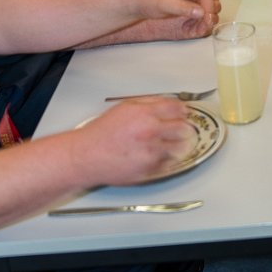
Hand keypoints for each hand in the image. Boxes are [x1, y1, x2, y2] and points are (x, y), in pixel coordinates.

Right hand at [75, 98, 202, 186]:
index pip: (176, 108)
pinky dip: (167, 159)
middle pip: (183, 128)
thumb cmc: (102, 133)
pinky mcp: (150, 169)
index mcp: (145, 114)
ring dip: (179, 144)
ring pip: (180, 148)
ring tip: (172, 142)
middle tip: (182, 127)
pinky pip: (169, 163)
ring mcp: (151, 152)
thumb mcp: (124, 108)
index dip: (182, 110)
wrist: (87, 156)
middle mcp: (150, 132)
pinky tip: (158, 154)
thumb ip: (147, 103)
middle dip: (184, 127)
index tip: (184, 112)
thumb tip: (165, 102)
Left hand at [127, 0, 220, 32]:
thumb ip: (181, 7)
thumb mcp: (161, 3)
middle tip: (202, 24)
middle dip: (210, 11)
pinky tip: (191, 27)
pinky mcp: (189, 5)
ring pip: (211, 5)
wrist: (134, 2)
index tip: (206, 20)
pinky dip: (201, 21)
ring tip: (196, 27)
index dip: (208, 6)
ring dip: (207, 18)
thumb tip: (201, 12)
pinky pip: (203, 13)